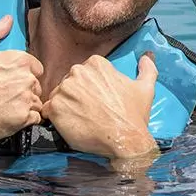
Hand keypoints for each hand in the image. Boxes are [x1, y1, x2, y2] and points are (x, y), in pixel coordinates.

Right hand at [0, 15, 43, 142]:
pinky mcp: (20, 120)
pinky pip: (33, 119)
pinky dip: (23, 120)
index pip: (36, 69)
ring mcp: (24, 100)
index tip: (7, 83)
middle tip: (2, 98)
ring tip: (3, 110)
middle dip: (23, 92)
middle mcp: (26, 78)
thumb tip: (8, 19)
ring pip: (36, 104)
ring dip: (24, 107)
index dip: (22, 76)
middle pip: (36, 87)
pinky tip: (6, 119)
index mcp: (19, 59)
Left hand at [42, 53, 158, 158]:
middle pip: (69, 83)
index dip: (89, 89)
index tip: (98, 101)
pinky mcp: (54, 108)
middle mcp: (77, 72)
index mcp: (95, 63)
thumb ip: (147, 68)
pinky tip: (69, 126)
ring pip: (58, 96)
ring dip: (65, 107)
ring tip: (79, 121)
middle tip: (89, 113)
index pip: (84, 73)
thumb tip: (147, 56)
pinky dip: (55, 118)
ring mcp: (64, 90)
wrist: (126, 140)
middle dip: (76, 96)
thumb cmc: (135, 115)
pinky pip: (48, 110)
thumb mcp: (145, 88)